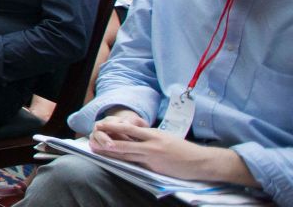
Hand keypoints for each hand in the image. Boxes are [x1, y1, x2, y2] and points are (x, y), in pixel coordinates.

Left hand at [90, 119, 256, 184]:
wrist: (201, 162)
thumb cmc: (183, 149)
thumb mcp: (165, 136)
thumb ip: (149, 136)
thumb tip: (134, 132)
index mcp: (154, 134)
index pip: (130, 129)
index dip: (114, 127)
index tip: (101, 124)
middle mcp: (152, 144)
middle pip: (124, 143)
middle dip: (106, 141)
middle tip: (92, 139)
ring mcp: (153, 158)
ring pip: (127, 155)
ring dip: (110, 153)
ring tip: (97, 150)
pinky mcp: (155, 169)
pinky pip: (136, 165)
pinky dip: (124, 162)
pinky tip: (114, 162)